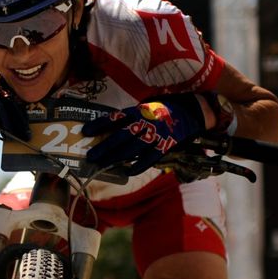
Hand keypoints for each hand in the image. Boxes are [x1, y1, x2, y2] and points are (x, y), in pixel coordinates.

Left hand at [81, 93, 223, 174]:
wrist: (192, 112)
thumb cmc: (164, 110)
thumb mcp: (147, 107)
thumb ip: (131, 116)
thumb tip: (110, 127)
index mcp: (139, 110)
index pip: (115, 117)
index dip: (100, 124)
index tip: (85, 131)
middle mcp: (146, 122)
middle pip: (121, 136)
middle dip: (104, 146)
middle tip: (91, 155)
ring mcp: (156, 134)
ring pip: (132, 148)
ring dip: (115, 158)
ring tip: (103, 163)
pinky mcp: (166, 145)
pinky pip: (149, 158)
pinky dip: (138, 166)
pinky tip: (127, 172)